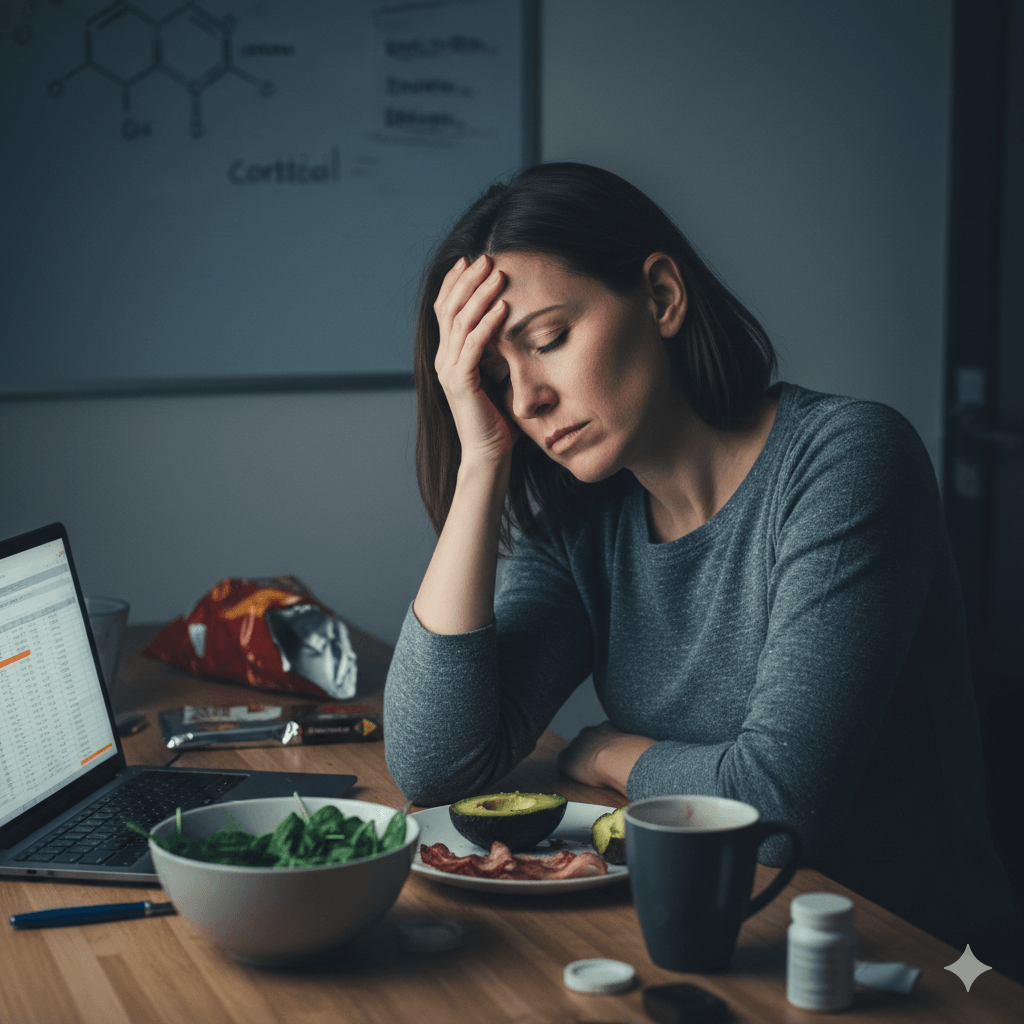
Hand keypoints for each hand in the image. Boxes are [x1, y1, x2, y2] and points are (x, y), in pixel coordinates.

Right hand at [433, 254, 515, 467]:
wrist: (488, 455)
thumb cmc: (496, 419)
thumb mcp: (494, 376)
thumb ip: (492, 352)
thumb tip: (506, 325)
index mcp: (447, 356)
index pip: (445, 311)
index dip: (455, 283)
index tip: (470, 260)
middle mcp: (442, 360)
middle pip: (450, 309)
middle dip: (468, 281)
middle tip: (487, 258)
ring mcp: (449, 371)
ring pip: (460, 323)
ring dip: (480, 296)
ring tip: (497, 275)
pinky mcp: (460, 384)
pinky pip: (473, 346)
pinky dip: (487, 324)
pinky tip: (502, 308)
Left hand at [557, 721, 656, 794]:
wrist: (618, 758)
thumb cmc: (637, 754)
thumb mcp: (642, 746)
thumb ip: (642, 749)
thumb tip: (659, 757)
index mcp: (607, 728)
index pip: (603, 733)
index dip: (607, 745)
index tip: (612, 755)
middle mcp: (590, 732)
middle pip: (586, 739)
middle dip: (591, 750)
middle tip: (600, 765)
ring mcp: (577, 744)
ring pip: (575, 750)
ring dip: (581, 760)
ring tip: (590, 772)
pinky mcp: (567, 759)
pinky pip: (564, 762)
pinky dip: (569, 770)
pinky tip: (578, 778)